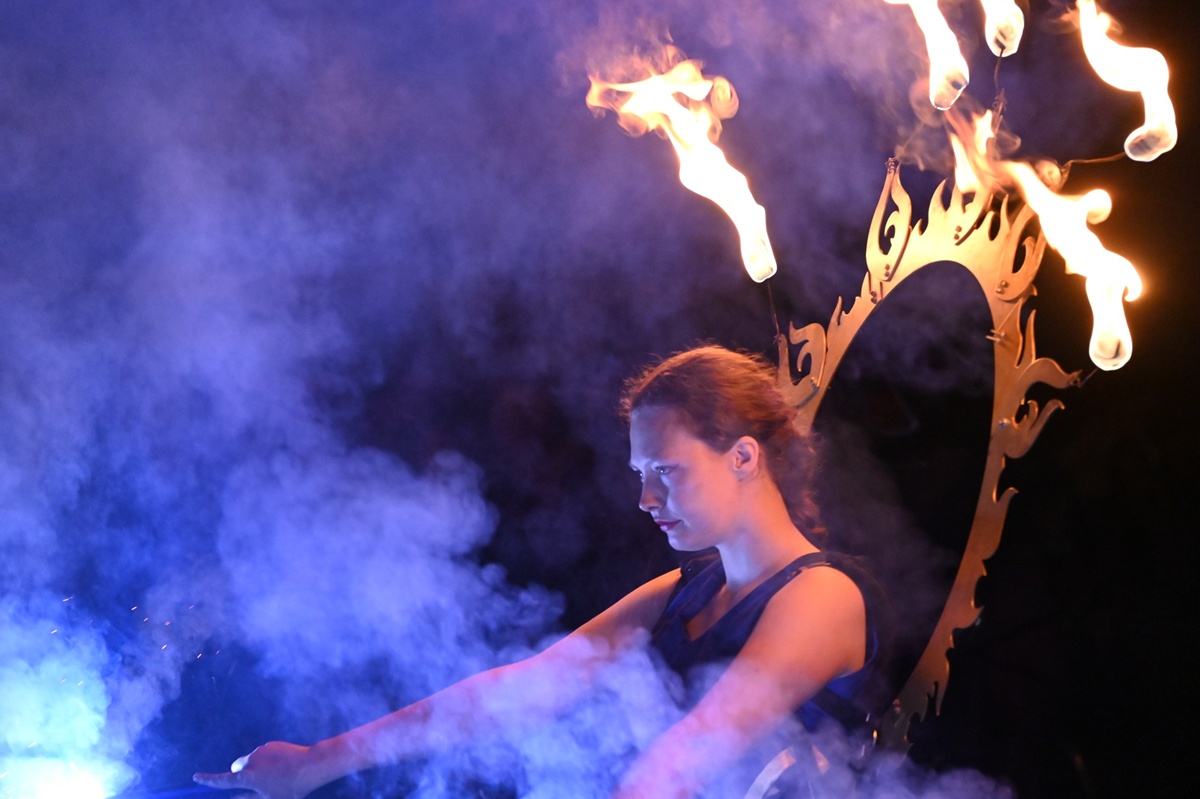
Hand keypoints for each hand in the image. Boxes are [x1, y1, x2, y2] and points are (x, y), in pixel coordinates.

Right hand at [194, 741, 324, 798]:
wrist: (311, 766)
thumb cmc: (290, 789)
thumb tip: (231, 798)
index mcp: (248, 777)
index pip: (222, 780)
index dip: (208, 779)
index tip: (195, 777)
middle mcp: (250, 761)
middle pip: (236, 768)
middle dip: (240, 775)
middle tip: (258, 785)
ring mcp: (261, 750)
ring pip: (249, 761)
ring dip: (255, 768)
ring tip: (276, 776)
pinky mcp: (270, 744)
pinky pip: (262, 754)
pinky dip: (265, 761)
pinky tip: (281, 767)